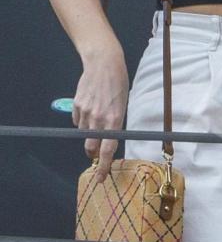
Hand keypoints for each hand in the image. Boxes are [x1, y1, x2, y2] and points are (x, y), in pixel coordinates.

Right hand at [74, 47, 128, 183]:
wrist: (104, 64)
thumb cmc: (118, 84)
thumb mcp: (123, 105)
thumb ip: (115, 124)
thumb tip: (109, 140)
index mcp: (115, 119)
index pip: (108, 149)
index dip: (104, 166)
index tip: (101, 177)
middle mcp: (99, 118)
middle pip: (91, 147)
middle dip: (93, 153)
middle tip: (95, 153)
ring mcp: (86, 112)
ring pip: (84, 134)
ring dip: (89, 134)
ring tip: (96, 118)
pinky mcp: (77, 105)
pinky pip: (77, 121)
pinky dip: (82, 121)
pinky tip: (89, 109)